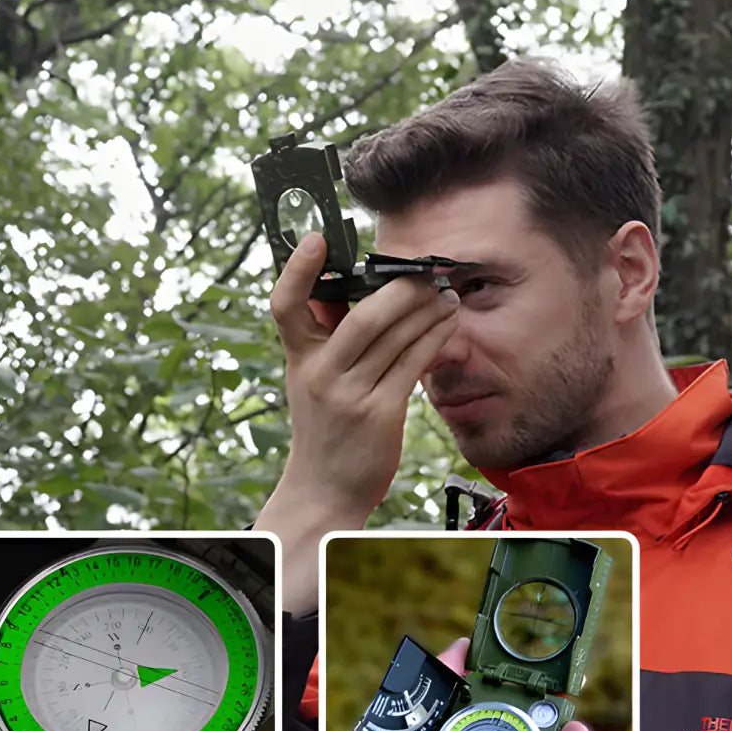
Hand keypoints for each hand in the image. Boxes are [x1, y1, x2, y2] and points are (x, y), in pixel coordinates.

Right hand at [270, 232, 460, 516]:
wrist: (324, 491)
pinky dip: (434, 338)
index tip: (315, 239)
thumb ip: (326, 336)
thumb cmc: (325, 429)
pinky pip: (412, 364)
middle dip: (401, 289)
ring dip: (427, 310)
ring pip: (394, 337)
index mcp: (299, 358)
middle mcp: (319, 374)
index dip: (296, 270)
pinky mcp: (380, 414)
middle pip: (362, 316)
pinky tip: (447, 324)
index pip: (285, 306)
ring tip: (447, 295)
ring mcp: (349, 395)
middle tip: (428, 273)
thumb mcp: (311, 379)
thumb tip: (347, 286)